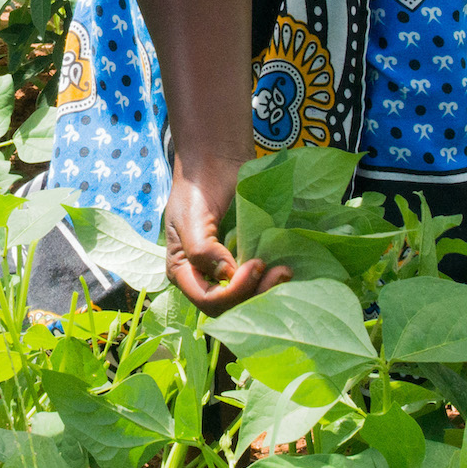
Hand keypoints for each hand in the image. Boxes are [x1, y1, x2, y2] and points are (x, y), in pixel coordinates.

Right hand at [164, 160, 287, 313]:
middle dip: (253, 295)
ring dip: (266, 291)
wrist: (216, 161)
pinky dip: (271, 282)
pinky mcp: (244, 262)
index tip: (256, 265)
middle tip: (279, 271)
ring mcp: (224, 272)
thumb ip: (201, 250)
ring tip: (284, 271)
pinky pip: (256, 284)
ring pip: (245, 300)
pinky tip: (283, 268)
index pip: (207, 300)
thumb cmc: (198, 186)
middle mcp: (202, 278)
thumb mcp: (192, 216)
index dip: (233, 292)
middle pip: (228, 306)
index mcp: (182, 271)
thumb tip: (226, 276)